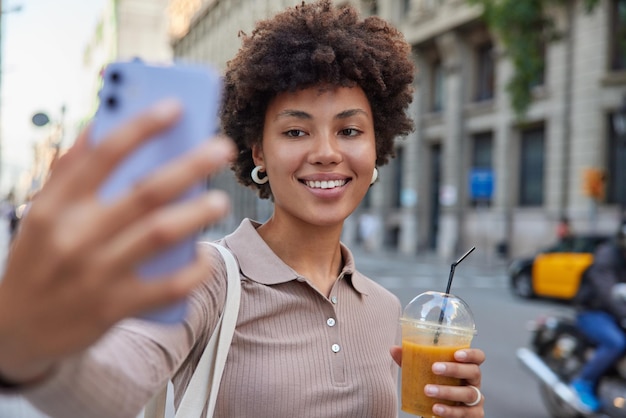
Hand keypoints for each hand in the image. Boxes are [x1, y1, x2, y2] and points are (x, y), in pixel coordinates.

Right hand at [0, 100, 234, 384]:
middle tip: (221, 148)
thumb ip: (69, 171)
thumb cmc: (38, 260)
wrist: (15, 331)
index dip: (142, 126)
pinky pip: (167, 288)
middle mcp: (77, 236)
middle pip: (145, 192)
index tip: (175, 106)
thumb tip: (102, 125)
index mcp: (57, 206)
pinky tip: (207, 256)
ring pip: (161, 234)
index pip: (104, 154)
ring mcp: (97, 274)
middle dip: (190, 165)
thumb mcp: (42, 214)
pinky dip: (193, 271)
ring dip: (197, 213)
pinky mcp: (115, 307)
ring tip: (220, 200)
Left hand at [391, 346, 485, 416]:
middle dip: (455, 369)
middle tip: (434, 368)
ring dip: (447, 391)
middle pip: (474, 372)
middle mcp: (474, 382)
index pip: (478, 357)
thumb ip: (411, 361)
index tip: (456, 353)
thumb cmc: (435, 387)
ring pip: (468, 394)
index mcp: (466, 367)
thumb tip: (394, 349)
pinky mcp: (474, 416)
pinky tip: (436, 409)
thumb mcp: (423, 374)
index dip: (471, 354)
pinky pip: (465, 414)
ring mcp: (476, 400)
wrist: (435, 411)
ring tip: (428, 390)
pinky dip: (450, 411)